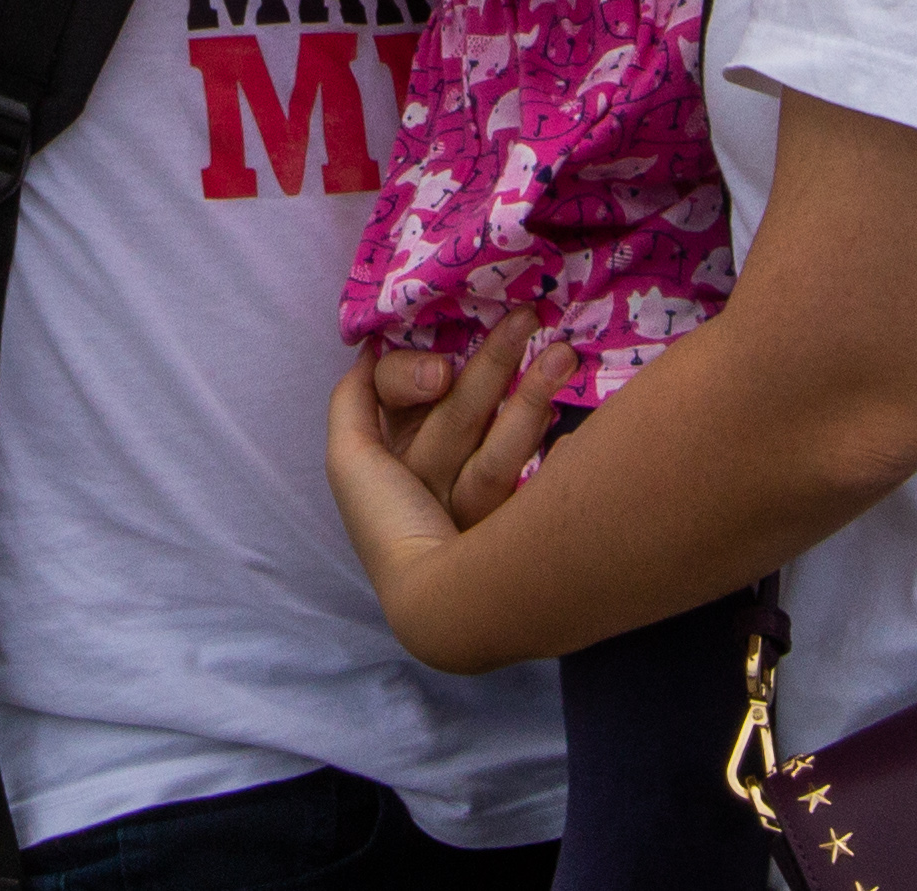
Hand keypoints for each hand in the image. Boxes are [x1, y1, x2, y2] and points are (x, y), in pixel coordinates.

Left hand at [327, 313, 570, 651]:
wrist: (444, 600)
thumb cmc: (390, 525)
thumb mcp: (351, 459)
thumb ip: (354, 400)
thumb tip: (369, 348)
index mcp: (387, 458)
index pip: (403, 397)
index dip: (414, 374)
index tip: (438, 373)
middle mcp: (428, 472)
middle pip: (460, 406)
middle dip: (492, 362)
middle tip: (526, 315)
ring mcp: (476, 494)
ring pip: (499, 429)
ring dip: (530, 387)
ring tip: (565, 352)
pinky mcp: (514, 510)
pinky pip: (526, 458)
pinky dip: (542, 426)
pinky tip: (564, 390)